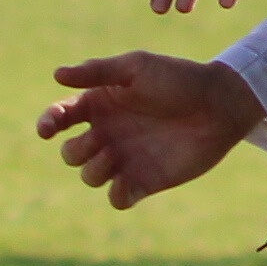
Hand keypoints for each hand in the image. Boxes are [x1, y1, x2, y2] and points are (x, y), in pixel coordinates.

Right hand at [38, 52, 262, 209]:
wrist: (219, 104)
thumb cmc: (178, 79)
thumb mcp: (135, 67)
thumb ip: (97, 71)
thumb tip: (56, 74)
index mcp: (100, 104)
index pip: (60, 118)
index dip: (47, 123)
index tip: (49, 128)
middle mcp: (108, 133)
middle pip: (70, 153)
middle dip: (76, 150)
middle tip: (100, 140)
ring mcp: (126, 159)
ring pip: (89, 177)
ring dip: (93, 170)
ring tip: (113, 155)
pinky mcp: (146, 181)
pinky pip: (118, 199)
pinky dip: (116, 195)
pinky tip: (126, 182)